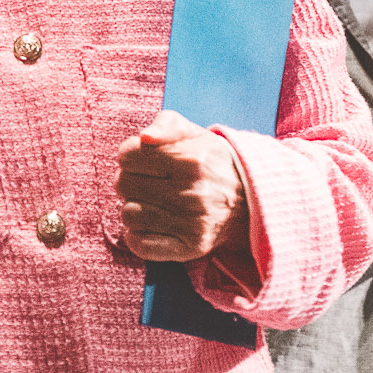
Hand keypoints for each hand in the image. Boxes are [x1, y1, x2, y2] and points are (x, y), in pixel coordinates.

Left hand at [115, 109, 247, 261]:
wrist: (249, 200)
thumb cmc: (210, 161)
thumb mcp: (193, 133)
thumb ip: (166, 124)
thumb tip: (145, 137)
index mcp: (191, 160)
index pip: (128, 156)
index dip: (130, 155)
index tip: (142, 159)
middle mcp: (192, 194)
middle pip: (124, 185)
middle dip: (130, 179)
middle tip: (146, 181)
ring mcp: (191, 224)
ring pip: (129, 215)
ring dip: (134, 207)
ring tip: (151, 202)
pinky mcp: (189, 248)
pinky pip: (141, 245)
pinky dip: (137, 235)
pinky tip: (150, 224)